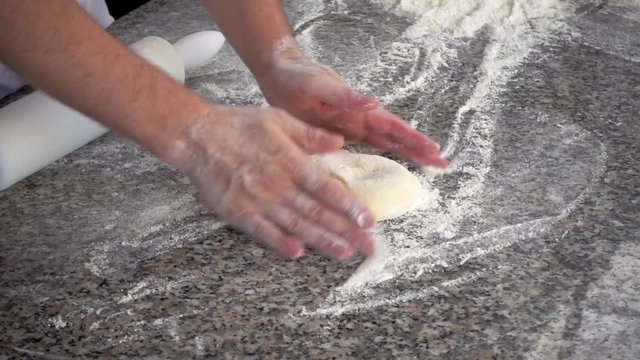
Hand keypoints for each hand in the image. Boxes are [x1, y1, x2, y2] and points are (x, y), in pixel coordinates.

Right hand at [172, 105, 375, 259]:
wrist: (197, 136)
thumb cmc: (238, 125)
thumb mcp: (278, 119)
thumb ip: (310, 134)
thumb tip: (340, 142)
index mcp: (290, 161)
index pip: (327, 188)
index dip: (350, 206)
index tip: (369, 221)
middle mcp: (278, 184)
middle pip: (317, 212)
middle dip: (345, 231)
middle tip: (366, 246)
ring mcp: (257, 200)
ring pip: (296, 225)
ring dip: (321, 241)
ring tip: (344, 253)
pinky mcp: (238, 212)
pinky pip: (262, 231)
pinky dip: (280, 243)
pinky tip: (297, 253)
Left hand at [255, 49, 447, 167]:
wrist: (279, 72)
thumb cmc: (298, 76)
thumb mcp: (317, 85)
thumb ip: (344, 95)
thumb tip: (374, 103)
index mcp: (357, 109)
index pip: (392, 127)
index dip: (412, 139)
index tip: (433, 150)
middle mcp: (359, 117)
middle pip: (395, 136)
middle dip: (418, 148)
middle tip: (440, 163)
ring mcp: (351, 124)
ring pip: (386, 140)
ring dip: (407, 151)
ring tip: (428, 162)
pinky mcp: (339, 130)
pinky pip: (368, 143)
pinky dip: (385, 151)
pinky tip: (393, 159)